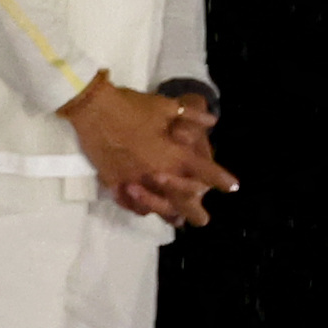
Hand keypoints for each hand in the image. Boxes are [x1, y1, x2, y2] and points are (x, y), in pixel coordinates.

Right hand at [66, 72, 237, 228]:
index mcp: (174, 154)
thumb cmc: (133, 106)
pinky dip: (138, 207)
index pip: (204, 171)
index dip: (220, 179)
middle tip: (203, 220)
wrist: (94, 109)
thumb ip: (191, 116)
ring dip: (167, 213)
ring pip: (156, 207)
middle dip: (195, 212)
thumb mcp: (166, 106)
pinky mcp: (114, 183)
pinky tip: (143, 209)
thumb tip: (213, 120)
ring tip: (175, 221)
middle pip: (182, 200)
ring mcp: (136, 181)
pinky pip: (129, 203)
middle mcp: (159, 173)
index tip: (233, 186)